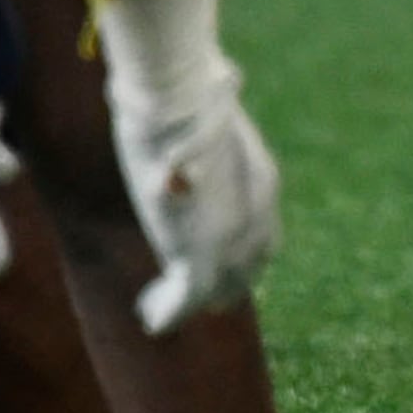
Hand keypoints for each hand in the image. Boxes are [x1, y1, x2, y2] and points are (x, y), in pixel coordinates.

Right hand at [105, 61, 281, 332]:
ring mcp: (231, 244)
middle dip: (224, 284)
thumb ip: (203, 136)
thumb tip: (209, 95)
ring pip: (218, 291)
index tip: (219, 259)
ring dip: (189, 301)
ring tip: (158, 310)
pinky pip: (185, 302)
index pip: (262, 232)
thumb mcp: (203, 119)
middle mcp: (257, 219)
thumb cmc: (184, 95)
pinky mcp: (201, 259)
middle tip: (194, 295)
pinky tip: (151, 317)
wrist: (182, 101)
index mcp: (262, 182)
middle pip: (248, 268)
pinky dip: (167, 311)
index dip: (244, 252)